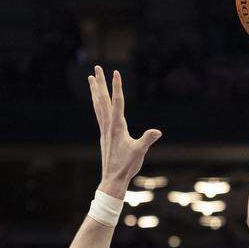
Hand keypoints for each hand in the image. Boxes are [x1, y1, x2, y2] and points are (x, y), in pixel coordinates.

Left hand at [89, 66, 161, 195]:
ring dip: (95, 91)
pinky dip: (97, 104)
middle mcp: (108, 125)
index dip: (117, 86)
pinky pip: (99, 114)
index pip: (117, 102)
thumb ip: (147, 140)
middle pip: (103, 99)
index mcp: (117, 126)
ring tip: (91, 79)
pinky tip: (97, 102)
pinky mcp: (104, 135)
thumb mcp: (139, 152)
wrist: (112, 179)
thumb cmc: (126, 166)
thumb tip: (157, 132)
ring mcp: (104, 130)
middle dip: (100, 83)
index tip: (115, 72)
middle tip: (96, 68)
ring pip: (98, 105)